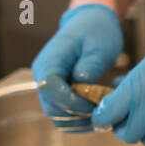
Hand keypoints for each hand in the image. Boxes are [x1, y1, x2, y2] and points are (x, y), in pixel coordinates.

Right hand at [32, 3, 123, 130]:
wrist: (91, 24)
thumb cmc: (97, 31)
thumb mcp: (100, 44)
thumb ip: (91, 63)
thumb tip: (81, 81)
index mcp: (50, 60)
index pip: (49, 87)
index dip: (71, 100)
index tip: (94, 102)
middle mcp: (42, 75)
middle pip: (51, 107)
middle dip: (77, 114)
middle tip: (102, 111)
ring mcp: (48, 86)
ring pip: (56, 116)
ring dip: (79, 121)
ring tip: (101, 114)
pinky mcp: (57, 94)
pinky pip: (63, 115)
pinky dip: (79, 121)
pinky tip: (96, 115)